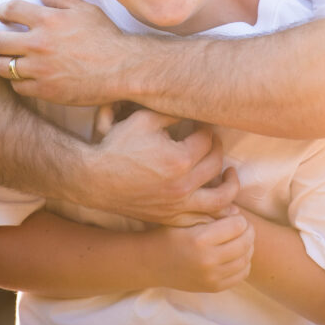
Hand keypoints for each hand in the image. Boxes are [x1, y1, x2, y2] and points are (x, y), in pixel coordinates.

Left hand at [0, 0, 137, 105]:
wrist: (121, 68)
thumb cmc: (106, 36)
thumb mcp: (85, 9)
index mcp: (47, 19)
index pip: (9, 10)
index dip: (3, 12)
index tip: (4, 16)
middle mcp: (39, 43)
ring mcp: (39, 69)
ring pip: (1, 67)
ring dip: (1, 63)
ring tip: (7, 61)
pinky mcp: (44, 90)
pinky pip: (17, 86)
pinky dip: (18, 81)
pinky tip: (26, 77)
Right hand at [83, 108, 239, 225]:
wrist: (94, 179)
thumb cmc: (118, 146)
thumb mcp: (144, 119)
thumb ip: (172, 111)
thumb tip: (193, 105)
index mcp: (179, 159)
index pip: (207, 140)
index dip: (207, 128)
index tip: (202, 125)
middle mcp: (182, 185)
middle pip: (215, 163)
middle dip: (216, 147)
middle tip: (211, 140)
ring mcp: (177, 205)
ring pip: (220, 198)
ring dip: (230, 184)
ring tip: (229, 173)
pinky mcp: (170, 217)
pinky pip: (202, 219)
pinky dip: (215, 211)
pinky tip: (219, 201)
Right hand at [156, 211, 253, 291]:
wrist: (151, 264)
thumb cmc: (168, 234)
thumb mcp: (185, 217)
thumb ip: (211, 213)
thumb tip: (238, 213)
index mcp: (200, 239)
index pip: (237, 225)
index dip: (240, 218)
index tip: (236, 216)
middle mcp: (208, 260)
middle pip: (245, 243)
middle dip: (249, 231)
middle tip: (244, 225)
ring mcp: (211, 277)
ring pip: (246, 259)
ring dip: (249, 246)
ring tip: (242, 238)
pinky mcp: (213, 288)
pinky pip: (241, 275)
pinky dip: (244, 263)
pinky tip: (236, 255)